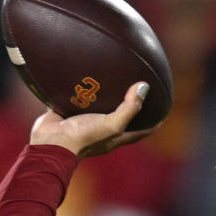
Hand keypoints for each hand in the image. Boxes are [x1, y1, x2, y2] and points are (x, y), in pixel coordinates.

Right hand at [30, 82, 156, 156]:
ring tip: (111, 77)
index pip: (139, 132)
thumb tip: (144, 86)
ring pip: (97, 107)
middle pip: (120, 118)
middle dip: (129, 107)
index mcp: (114, 137)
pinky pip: (76, 98)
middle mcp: (101, 130)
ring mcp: (83, 122)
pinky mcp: (67, 112)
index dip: (152, 125)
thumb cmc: (84, 137)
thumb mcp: (112, 124)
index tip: (163, 113)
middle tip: (137, 89)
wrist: (51, 141)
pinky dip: (80, 89)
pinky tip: (82, 74)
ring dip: (103, 95)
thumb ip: (129, 108)